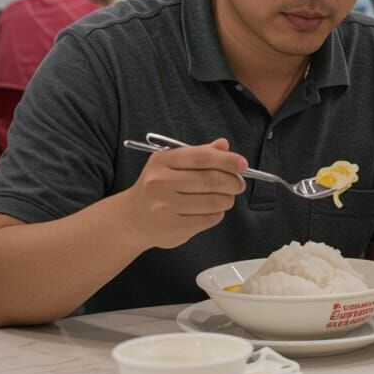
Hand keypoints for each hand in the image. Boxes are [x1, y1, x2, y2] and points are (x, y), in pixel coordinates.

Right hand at [122, 138, 246, 250]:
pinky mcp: (172, 228)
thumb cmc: (158, 187)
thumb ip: (199, 153)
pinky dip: (217, 213)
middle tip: (239, 184)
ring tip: (226, 198)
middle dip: (233, 182)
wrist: (130, 219)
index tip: (243, 164)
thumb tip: (224, 145)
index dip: (227, 160)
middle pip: (211, 180)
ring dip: (227, 199)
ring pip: (214, 201)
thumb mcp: (171, 164)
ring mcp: (165, 207)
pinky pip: (209, 219)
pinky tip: (212, 210)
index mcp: (162, 161)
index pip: (202, 157)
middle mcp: (160, 182)